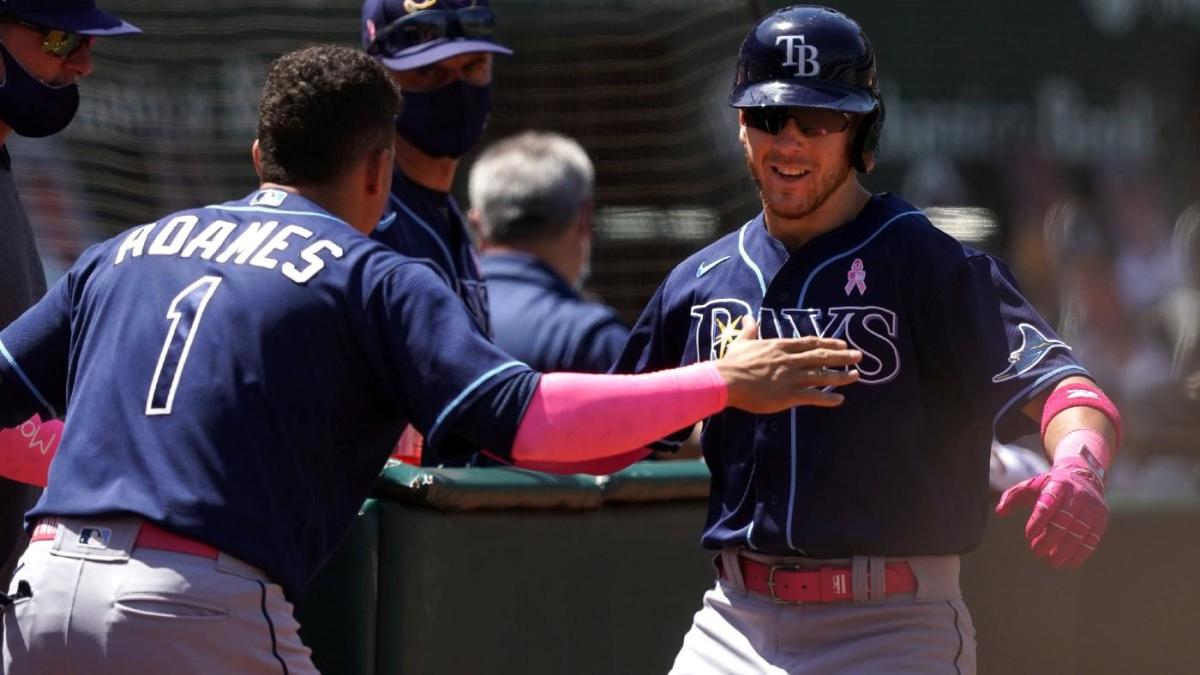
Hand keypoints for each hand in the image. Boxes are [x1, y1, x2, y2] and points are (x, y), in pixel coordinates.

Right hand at [715, 317, 860, 413]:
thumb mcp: (742, 342)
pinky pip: (813, 397)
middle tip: (859, 356)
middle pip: (822, 357)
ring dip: (841, 376)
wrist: (727, 380)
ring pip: (822, 376)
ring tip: (856, 376)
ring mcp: (791, 378)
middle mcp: (790, 360)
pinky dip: (828, 398)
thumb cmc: (733, 362)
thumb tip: (748, 318)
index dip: (828, 343)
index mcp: (781, 347)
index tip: (842, 343)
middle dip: (842, 356)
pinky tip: (840, 399)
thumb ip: (749, 331)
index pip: (810, 343)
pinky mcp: (788, 396)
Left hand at [995, 456, 1106, 567]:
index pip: (1048, 503)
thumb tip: (1000, 513)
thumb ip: (1012, 497)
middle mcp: (1077, 495)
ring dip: (1065, 550)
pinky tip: (1069, 562)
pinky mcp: (1101, 519)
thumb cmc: (1050, 486)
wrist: (1082, 476)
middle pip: (1064, 520)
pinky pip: (1093, 538)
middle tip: (1036, 552)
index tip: (1028, 535)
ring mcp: (1092, 508)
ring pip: (1079, 532)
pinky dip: (1081, 553)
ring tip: (1051, 561)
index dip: (1038, 520)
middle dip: (1049, 539)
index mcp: (1058, 484)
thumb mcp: (1030, 486)